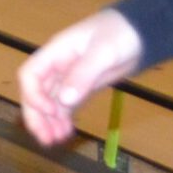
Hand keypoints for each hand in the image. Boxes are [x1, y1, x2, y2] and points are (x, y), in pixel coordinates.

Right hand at [17, 9, 144, 145]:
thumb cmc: (120, 34)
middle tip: (46, 139)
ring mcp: (70, 77)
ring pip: (50, 102)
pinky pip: (66, 105)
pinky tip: (67, 132)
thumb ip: (83, 75)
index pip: (30, 75)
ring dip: (50, 122)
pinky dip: (63, 119)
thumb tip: (64, 102)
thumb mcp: (103, 52)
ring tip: (58, 140)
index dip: (34, 96)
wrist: (141, 32)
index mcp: (57, 52)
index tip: (52, 112)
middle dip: (37, 116)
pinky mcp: (83, 86)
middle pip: (36, 92)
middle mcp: (58, 66)